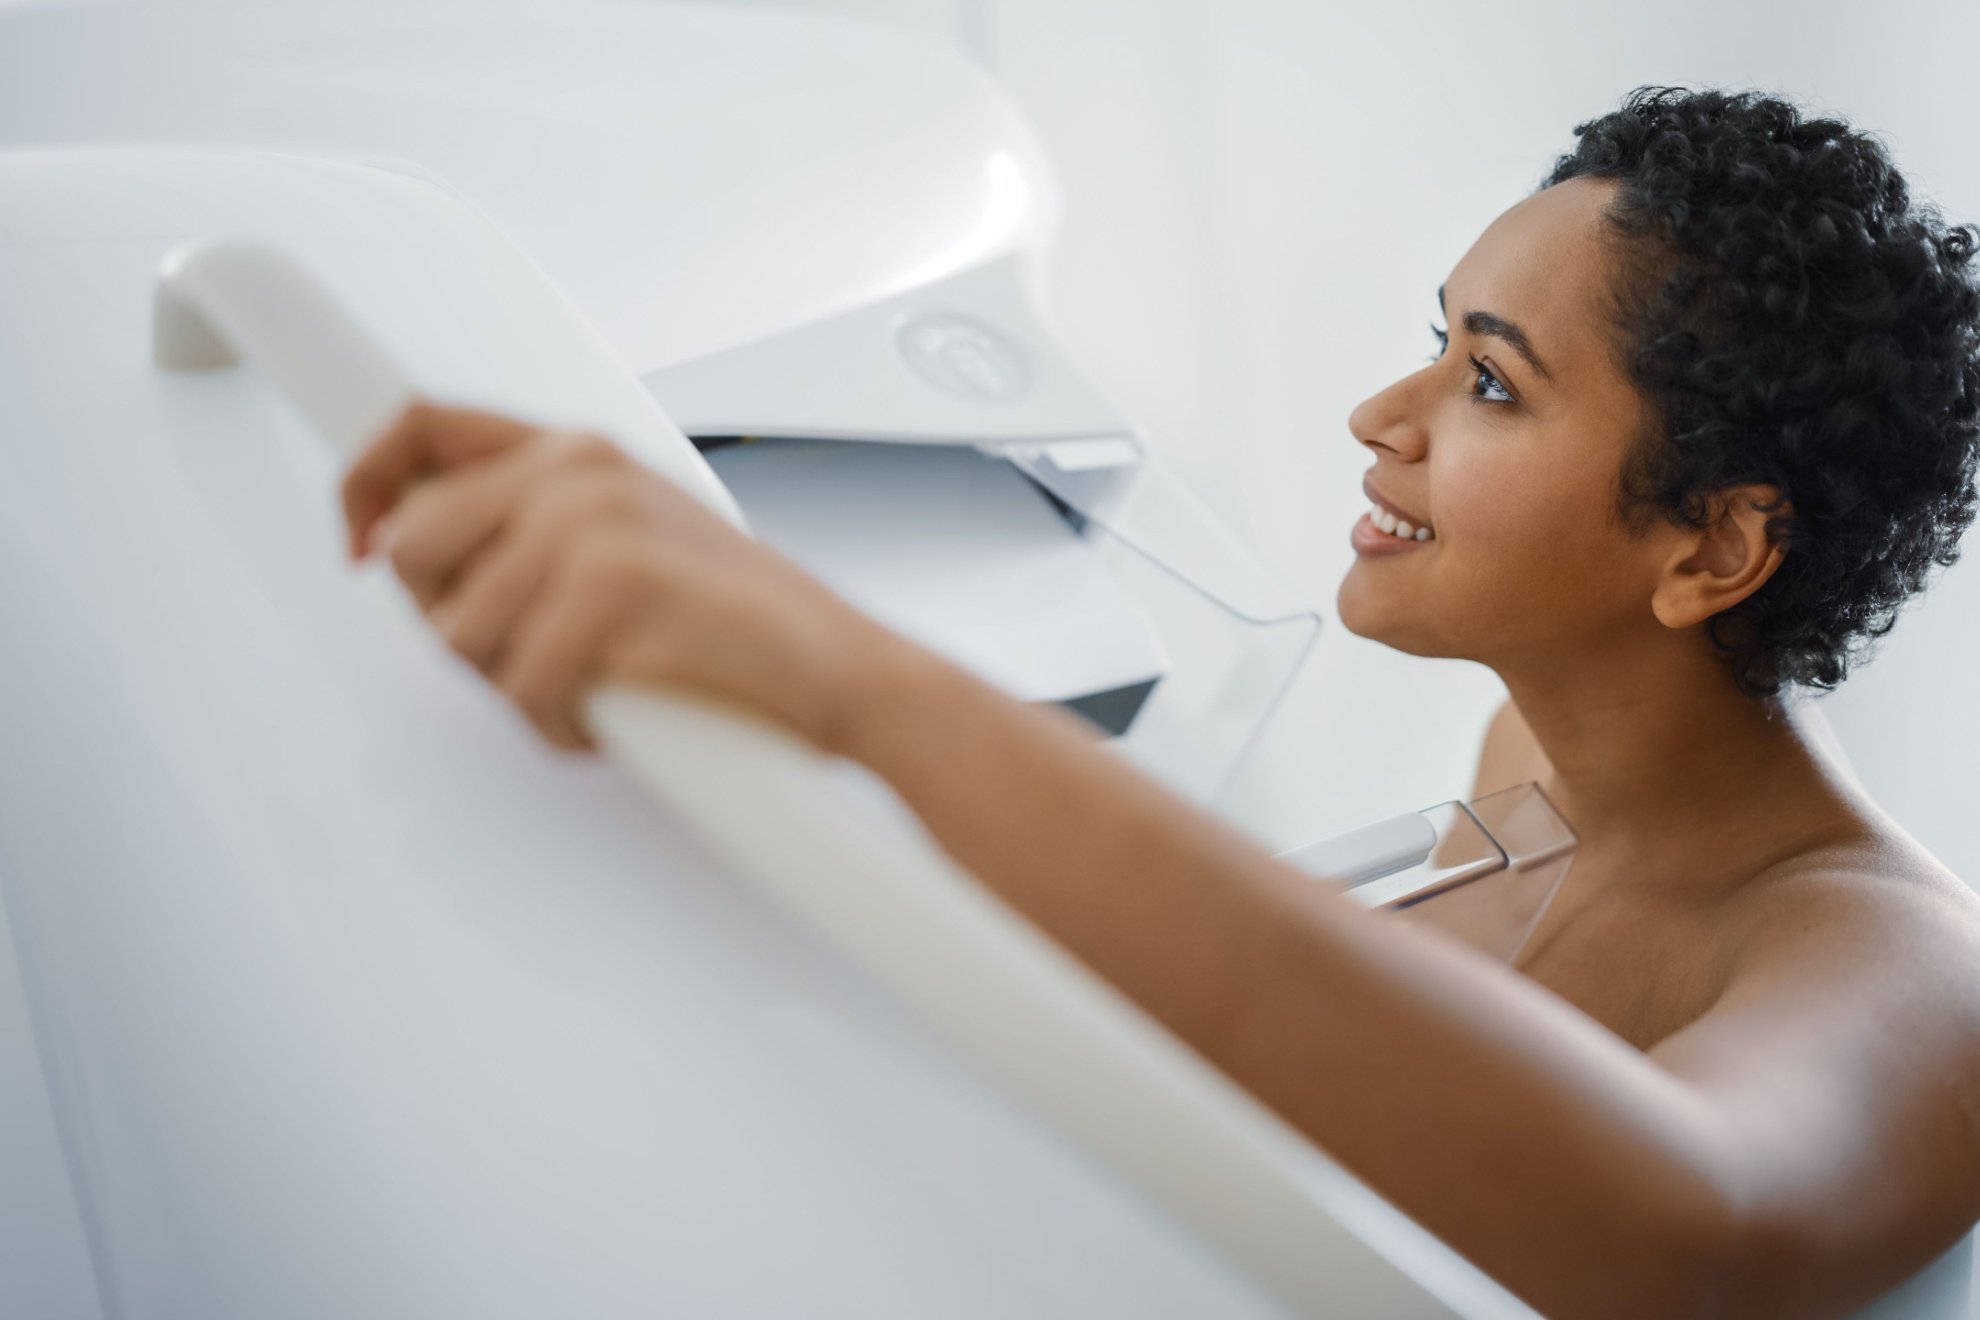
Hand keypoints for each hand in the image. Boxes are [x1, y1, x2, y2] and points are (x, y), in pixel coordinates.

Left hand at [341, 401, 890, 753]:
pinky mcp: (609, 588)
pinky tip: (610, 718)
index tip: (355, 542)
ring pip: (458, 633)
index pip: (421, 427)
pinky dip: (557, 727)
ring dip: (512, 689)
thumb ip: (529, 530)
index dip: (363, 482)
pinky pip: (520, 685)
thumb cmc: (735, 625)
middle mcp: (575, 472)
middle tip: (519, 659)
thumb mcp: (625, 541)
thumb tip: (410, 556)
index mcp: (575, 452)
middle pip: (414, 548)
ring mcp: (590, 525)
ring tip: (586, 691)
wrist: (839, 670)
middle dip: (447, 624)